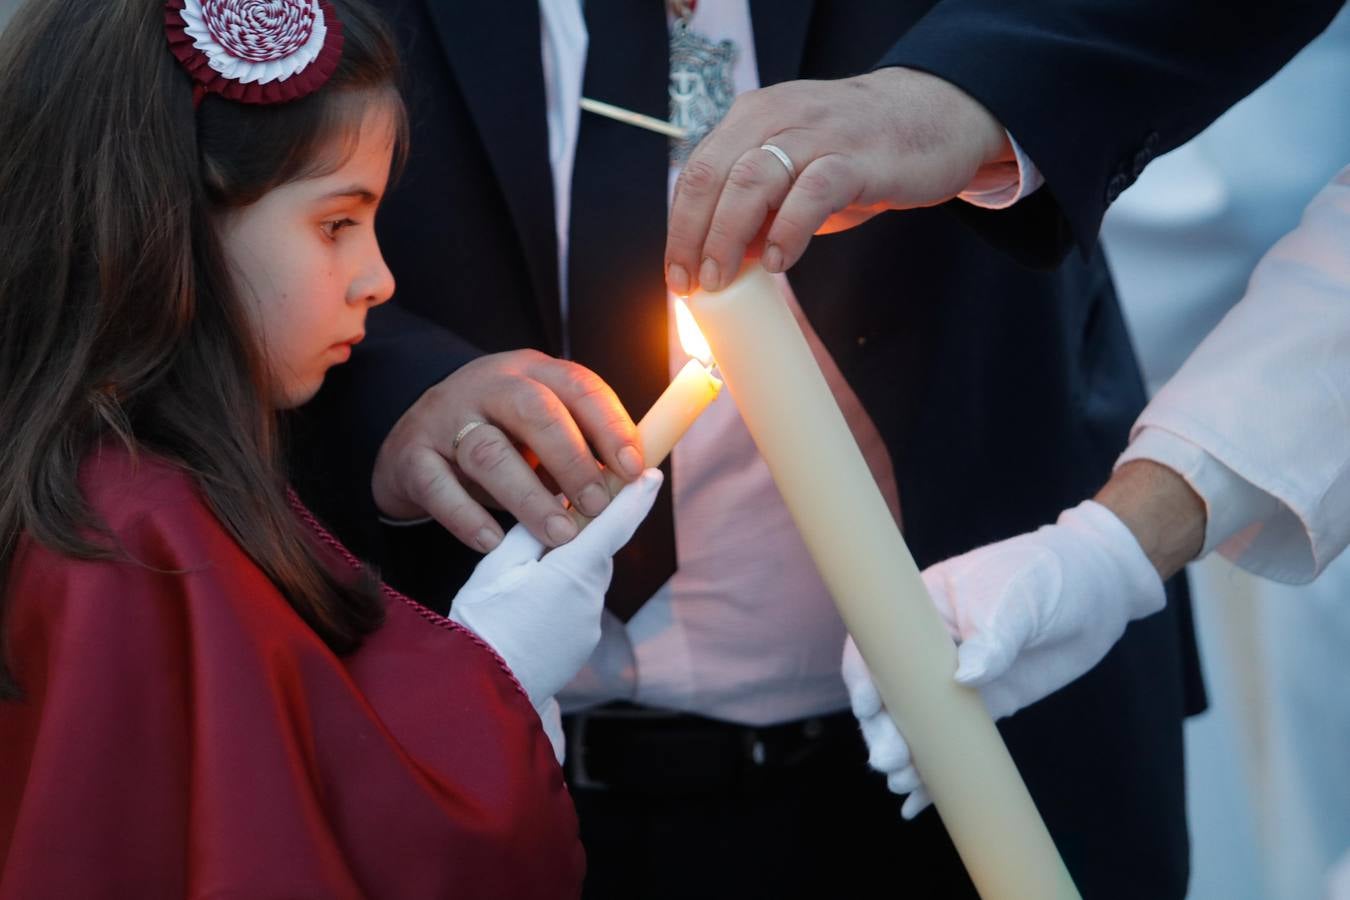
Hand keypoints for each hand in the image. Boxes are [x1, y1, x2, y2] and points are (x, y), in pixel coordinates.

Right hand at [372, 350, 644, 551]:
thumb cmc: (497, 441)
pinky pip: (438, 487)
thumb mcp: (538, 432)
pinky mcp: (410, 455)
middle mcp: (488, 385)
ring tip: (559, 534)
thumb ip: (581, 449)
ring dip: (529, 496)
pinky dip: (468, 517)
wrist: (409, 445)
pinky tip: (493, 542)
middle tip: (596, 506)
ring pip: (488, 451)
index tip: (633, 470)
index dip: (610, 426)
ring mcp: (444, 417)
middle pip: (534, 410)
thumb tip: (630, 488)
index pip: (579, 386)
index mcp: (531, 372)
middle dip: (572, 460)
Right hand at [449, 469, 662, 706]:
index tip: (652, 476)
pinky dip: (563, 596)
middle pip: (598, 552)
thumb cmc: (482, 624)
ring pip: (588, 579)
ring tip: (527, 578)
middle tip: (552, 527)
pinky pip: (580, 605)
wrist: (482, 690)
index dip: (635, 497)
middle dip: (584, 535)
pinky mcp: (584, 643)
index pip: (614, 525)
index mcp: (571, 571)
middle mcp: (591, 598)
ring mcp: (590, 624)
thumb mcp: (496, 566)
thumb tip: (557, 512)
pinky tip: (532, 606)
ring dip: (569, 568)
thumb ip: (531, 532)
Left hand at [664, 67, 1011, 293]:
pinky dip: (789, 229)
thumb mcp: (796, 174)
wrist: (936, 117)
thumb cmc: (857, 153)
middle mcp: (776, 116)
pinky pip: (812, 191)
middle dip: (694, 235)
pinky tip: (777, 261)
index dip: (679, 227)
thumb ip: (760, 210)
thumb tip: (722, 262)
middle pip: (714, 176)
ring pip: (752, 179)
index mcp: (752, 118)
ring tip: (722, 279)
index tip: (677, 275)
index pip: (697, 172)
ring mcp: (817, 132)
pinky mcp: (857, 155)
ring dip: (728, 235)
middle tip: (695, 285)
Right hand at [841, 500, 1165, 816]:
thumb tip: (966, 677)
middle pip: (889, 692)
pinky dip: (937, 770)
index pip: (877, 643)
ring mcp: (954, 679)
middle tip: (889, 761)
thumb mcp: (1016, 596)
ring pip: (915, 723)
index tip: (869, 709)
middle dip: (884, 729)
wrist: (1096, 589)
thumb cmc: (1046, 574)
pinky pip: (952, 740)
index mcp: (921, 609)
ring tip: (904, 784)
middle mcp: (928, 647)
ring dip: (905, 756)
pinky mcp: (983, 705)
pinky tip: (920, 800)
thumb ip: (993, 635)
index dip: (864, 675)